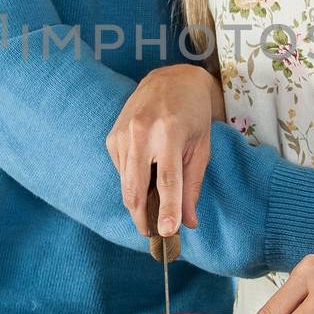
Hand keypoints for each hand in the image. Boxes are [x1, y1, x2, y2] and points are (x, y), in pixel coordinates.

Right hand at [105, 64, 224, 238]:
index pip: (168, 180)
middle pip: (136, 188)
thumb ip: (193, 185)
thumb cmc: (192, 114)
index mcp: (171, 132)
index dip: (167, 209)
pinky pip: (121, 171)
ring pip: (126, 183)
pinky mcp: (112, 136)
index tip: (166, 233)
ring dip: (137, 201)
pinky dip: (132, 180)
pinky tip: (145, 172)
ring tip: (152, 205)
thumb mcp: (201, 147)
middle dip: (141, 217)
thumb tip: (189, 222)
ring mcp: (123, 133)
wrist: (171, 79)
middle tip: (152, 233)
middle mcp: (142, 132)